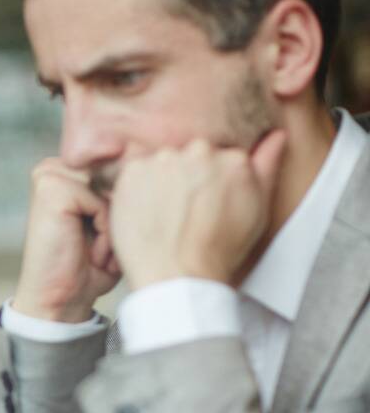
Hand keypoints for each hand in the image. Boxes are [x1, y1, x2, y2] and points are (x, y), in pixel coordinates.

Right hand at [13, 158, 121, 322]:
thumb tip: (148, 167)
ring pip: (112, 188)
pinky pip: (100, 202)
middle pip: (119, 177)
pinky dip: (105, 231)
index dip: (130, 206)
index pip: (121, 168)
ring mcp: (48, 175)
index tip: (109, 240)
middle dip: (123, 216)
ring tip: (98, 253)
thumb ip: (124, 190)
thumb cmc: (90, 266)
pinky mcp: (50, 190)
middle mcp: (55, 167)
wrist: (60, 300)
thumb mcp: (113, 221)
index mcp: (68, 169)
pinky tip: (91, 253)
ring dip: (116, 225)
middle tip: (102, 251)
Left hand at [108, 131, 287, 290]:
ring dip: (161, 180)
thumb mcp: (257, 211)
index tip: (203, 203)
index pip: (217, 157)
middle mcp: (200, 152)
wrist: (178, 275)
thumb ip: (266, 167)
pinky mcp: (134, 170)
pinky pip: (134, 169)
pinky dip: (137, 187)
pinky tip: (145, 211)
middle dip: (186, 177)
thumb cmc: (217, 250)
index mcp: (234, 159)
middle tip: (183, 211)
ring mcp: (165, 160)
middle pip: (190, 155)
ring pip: (162, 161)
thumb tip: (277, 137)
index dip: (209, 182)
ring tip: (163, 214)